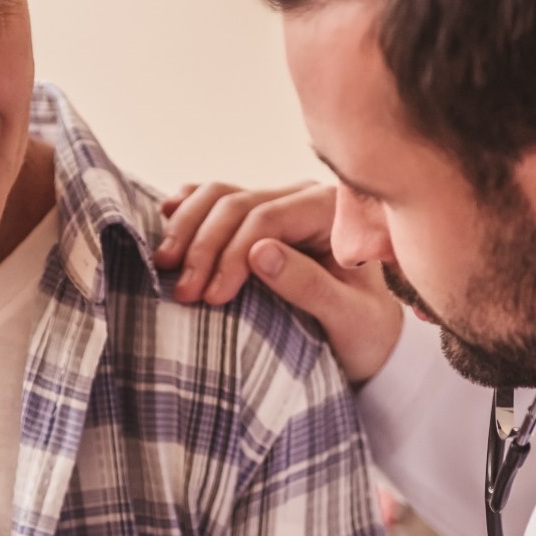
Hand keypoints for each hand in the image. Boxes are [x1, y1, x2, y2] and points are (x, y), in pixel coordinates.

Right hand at [157, 182, 403, 383]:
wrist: (369, 339)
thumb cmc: (366, 333)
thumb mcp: (350, 319)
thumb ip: (310, 285)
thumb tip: (259, 252)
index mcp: (333, 212)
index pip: (267, 218)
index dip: (231, 253)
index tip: (213, 298)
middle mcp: (303, 198)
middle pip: (236, 203)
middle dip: (203, 246)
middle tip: (184, 293)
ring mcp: (277, 204)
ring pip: (218, 195)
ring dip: (186, 227)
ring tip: (166, 265)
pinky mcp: (256, 218)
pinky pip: (213, 200)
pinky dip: (187, 209)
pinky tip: (166, 220)